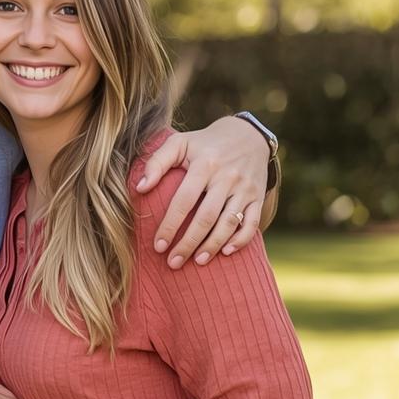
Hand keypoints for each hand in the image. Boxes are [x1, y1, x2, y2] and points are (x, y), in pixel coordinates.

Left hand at [134, 117, 268, 267]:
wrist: (247, 135)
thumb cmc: (204, 143)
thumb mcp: (179, 143)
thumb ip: (157, 162)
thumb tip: (140, 188)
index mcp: (204, 165)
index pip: (184, 200)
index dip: (170, 225)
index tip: (158, 246)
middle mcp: (226, 178)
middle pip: (206, 217)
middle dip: (188, 243)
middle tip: (173, 262)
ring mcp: (244, 188)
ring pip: (228, 223)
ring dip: (212, 245)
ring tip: (196, 261)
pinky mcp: (258, 196)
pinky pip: (252, 223)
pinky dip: (241, 240)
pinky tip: (226, 252)